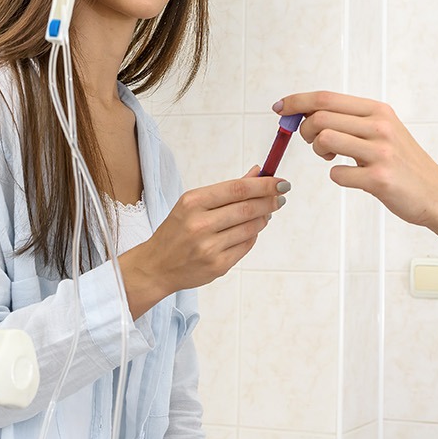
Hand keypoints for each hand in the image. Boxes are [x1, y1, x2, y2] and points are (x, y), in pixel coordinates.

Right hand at [120, 167, 286, 315]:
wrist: (156, 266)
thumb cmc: (176, 231)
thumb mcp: (193, 204)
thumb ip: (227, 189)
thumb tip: (257, 172)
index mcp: (193, 202)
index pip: (238, 189)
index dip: (264, 185)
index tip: (281, 183)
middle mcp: (200, 224)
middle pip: (248, 208)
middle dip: (270, 200)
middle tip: (281, 196)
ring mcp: (210, 247)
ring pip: (251, 227)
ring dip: (264, 218)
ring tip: (265, 212)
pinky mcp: (218, 265)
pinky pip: (246, 245)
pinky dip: (253, 235)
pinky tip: (250, 230)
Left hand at [274, 92, 437, 227]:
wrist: (436, 194)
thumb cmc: (403, 164)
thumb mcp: (383, 132)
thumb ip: (351, 121)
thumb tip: (307, 114)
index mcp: (378, 111)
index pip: (326, 97)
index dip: (297, 101)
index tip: (280, 108)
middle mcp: (380, 126)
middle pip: (320, 117)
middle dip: (305, 131)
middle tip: (313, 144)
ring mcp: (381, 152)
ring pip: (324, 139)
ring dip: (318, 151)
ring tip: (330, 157)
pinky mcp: (379, 179)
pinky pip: (337, 174)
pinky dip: (337, 176)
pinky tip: (352, 178)